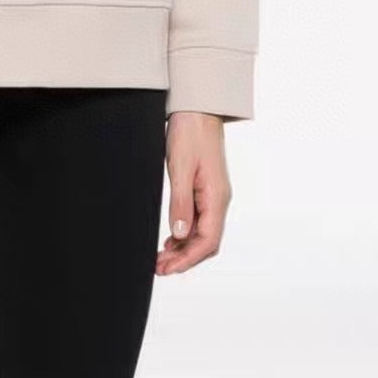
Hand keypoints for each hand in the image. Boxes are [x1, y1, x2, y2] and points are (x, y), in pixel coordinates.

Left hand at [156, 111, 231, 274]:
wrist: (198, 108)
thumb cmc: (190, 133)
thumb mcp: (180, 167)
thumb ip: (180, 202)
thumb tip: (180, 235)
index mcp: (217, 197)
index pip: (207, 241)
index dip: (187, 259)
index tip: (167, 269)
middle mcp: (218, 200)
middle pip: (206, 242)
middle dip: (184, 258)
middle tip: (159, 267)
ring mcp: (213, 195)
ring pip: (202, 232)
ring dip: (183, 247)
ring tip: (161, 257)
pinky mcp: (205, 188)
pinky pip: (199, 219)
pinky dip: (185, 233)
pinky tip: (171, 237)